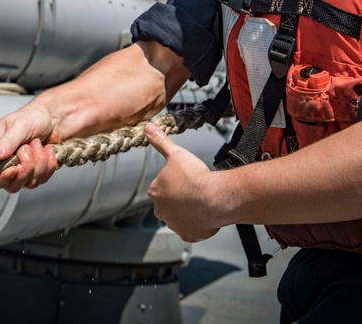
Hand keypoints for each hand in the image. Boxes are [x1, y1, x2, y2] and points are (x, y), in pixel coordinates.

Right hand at [0, 103, 59, 192]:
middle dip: (26, 167)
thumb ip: (7, 141)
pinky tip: (47, 150)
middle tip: (30, 147)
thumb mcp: (20, 125)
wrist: (53, 118)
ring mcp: (18, 171)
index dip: (2, 177)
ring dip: (39, 164)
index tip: (15, 168)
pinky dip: (48, 165)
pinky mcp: (33, 174)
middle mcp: (3, 163)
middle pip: (9, 184)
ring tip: (39, 144)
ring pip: (27, 184)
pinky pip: (40, 180)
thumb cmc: (33, 116)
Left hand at [145, 122, 218, 242]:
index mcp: (155, 192)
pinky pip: (191, 230)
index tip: (186, 179)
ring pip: (179, 217)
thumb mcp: (176, 153)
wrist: (214, 198)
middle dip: (179, 198)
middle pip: (168, 203)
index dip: (175, 182)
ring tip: (201, 202)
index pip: (161, 186)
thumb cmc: (195, 176)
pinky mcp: (188, 234)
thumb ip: (160, 142)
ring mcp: (174, 224)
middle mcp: (161, 210)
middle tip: (194, 191)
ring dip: (187, 211)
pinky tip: (205, 215)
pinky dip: (197, 225)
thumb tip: (147, 127)